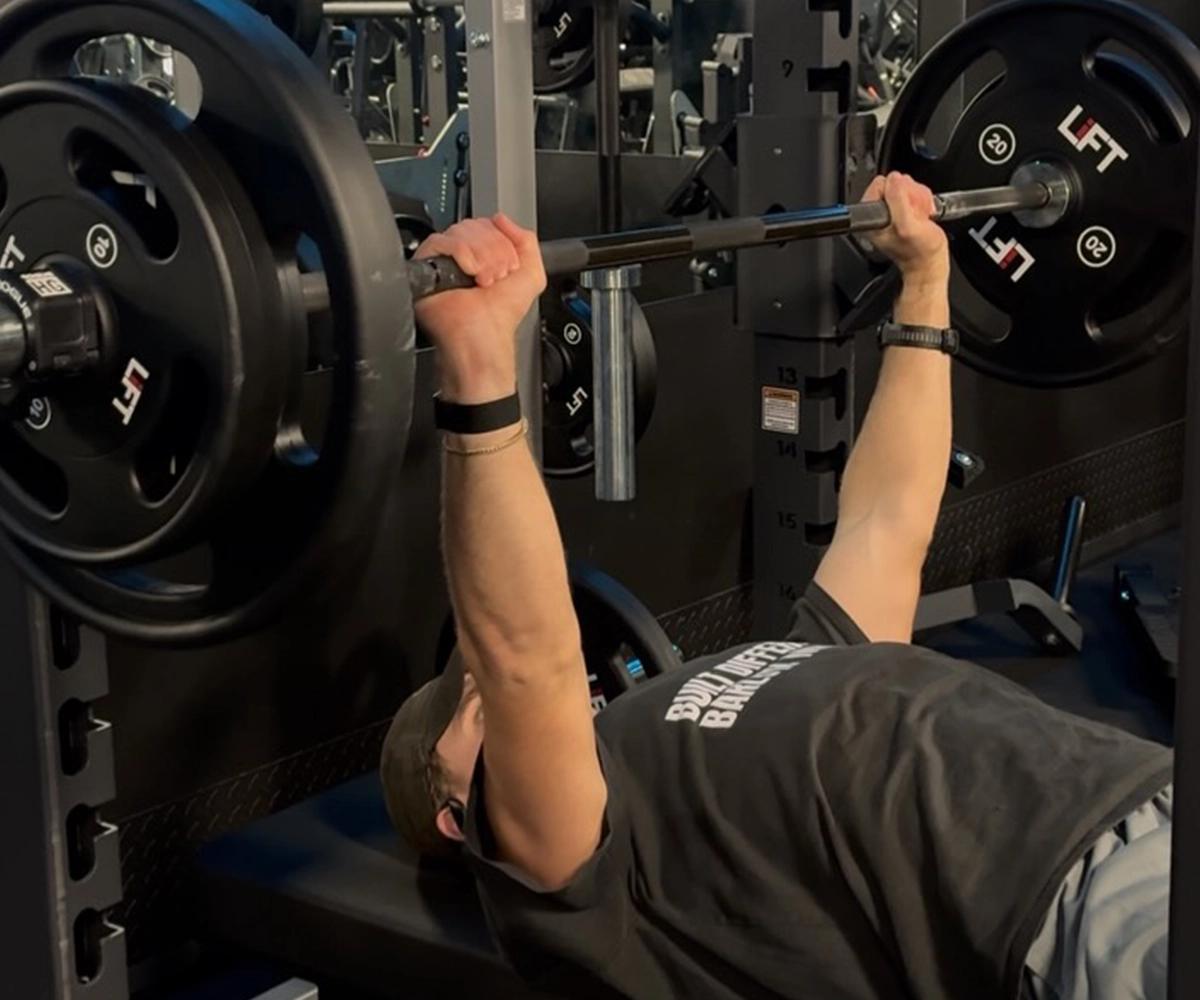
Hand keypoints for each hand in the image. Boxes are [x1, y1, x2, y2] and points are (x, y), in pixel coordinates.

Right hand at [414, 214, 546, 402]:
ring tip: (482, 281)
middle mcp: (461, 255)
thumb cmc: (501, 316)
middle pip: (475, 225)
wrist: (483, 336)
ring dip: (481, 257)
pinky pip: (442, 241)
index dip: (503, 243)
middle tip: (494, 278)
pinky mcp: (426, 265)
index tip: (507, 269)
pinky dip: (462, 256)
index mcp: (482, 255)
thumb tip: (501, 218)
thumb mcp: (532, 274)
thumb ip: (526, 240)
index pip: (488, 224)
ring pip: (461, 230)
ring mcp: (443, 260)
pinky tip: (468, 275)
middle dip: (494, 252)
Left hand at [862, 172, 949, 285]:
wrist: (928, 261)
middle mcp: (877, 213)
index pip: (880, 184)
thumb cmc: (919, 251)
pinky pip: (913, 191)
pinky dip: (922, 200)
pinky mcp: (902, 208)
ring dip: (918, 198)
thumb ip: (898, 201)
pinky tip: (922, 214)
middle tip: (914, 214)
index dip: (898, 192)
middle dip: (910, 195)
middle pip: (894, 182)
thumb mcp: (907, 226)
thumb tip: (894, 179)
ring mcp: (889, 210)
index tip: (905, 208)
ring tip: (919, 216)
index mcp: (870, 218)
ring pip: (905, 185)